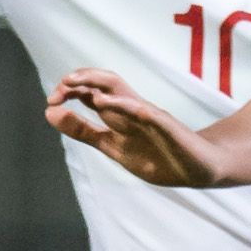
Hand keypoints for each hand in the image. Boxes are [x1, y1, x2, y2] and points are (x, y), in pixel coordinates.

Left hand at [49, 69, 217, 187]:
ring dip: (97, 84)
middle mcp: (132, 110)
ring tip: (74, 83)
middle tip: (59, 88)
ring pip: (122, 91)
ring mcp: (150, 116)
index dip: (69, 92)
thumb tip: (50, 113)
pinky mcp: (166, 126)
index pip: (91, 93)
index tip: (50, 100)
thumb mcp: (113, 147)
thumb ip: (84, 132)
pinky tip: (105, 103)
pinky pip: (144, 111)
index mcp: (119, 116)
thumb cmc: (159, 157)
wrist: (200, 169)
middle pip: (105, 83)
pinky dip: (124, 105)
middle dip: (80, 80)